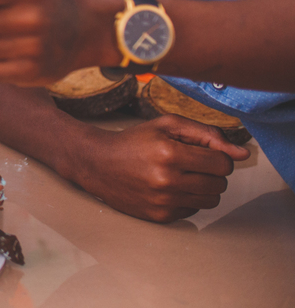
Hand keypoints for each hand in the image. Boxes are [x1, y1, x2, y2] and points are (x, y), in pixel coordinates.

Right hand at [75, 115, 249, 221]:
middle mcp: (167, 180)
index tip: (202, 152)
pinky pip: (194, 210)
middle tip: (190, 163)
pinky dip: (188, 198)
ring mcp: (163, 201)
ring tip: (182, 175)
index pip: (223, 163)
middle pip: (221, 183)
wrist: (98, 163)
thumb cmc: (135, 141)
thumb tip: (243, 153)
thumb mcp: (167, 125)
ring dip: (203, 186)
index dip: (217, 155)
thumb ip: (208, 134)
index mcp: (169, 153)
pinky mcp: (160, 216)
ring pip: (212, 200)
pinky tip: (169, 188)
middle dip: (211, 172)